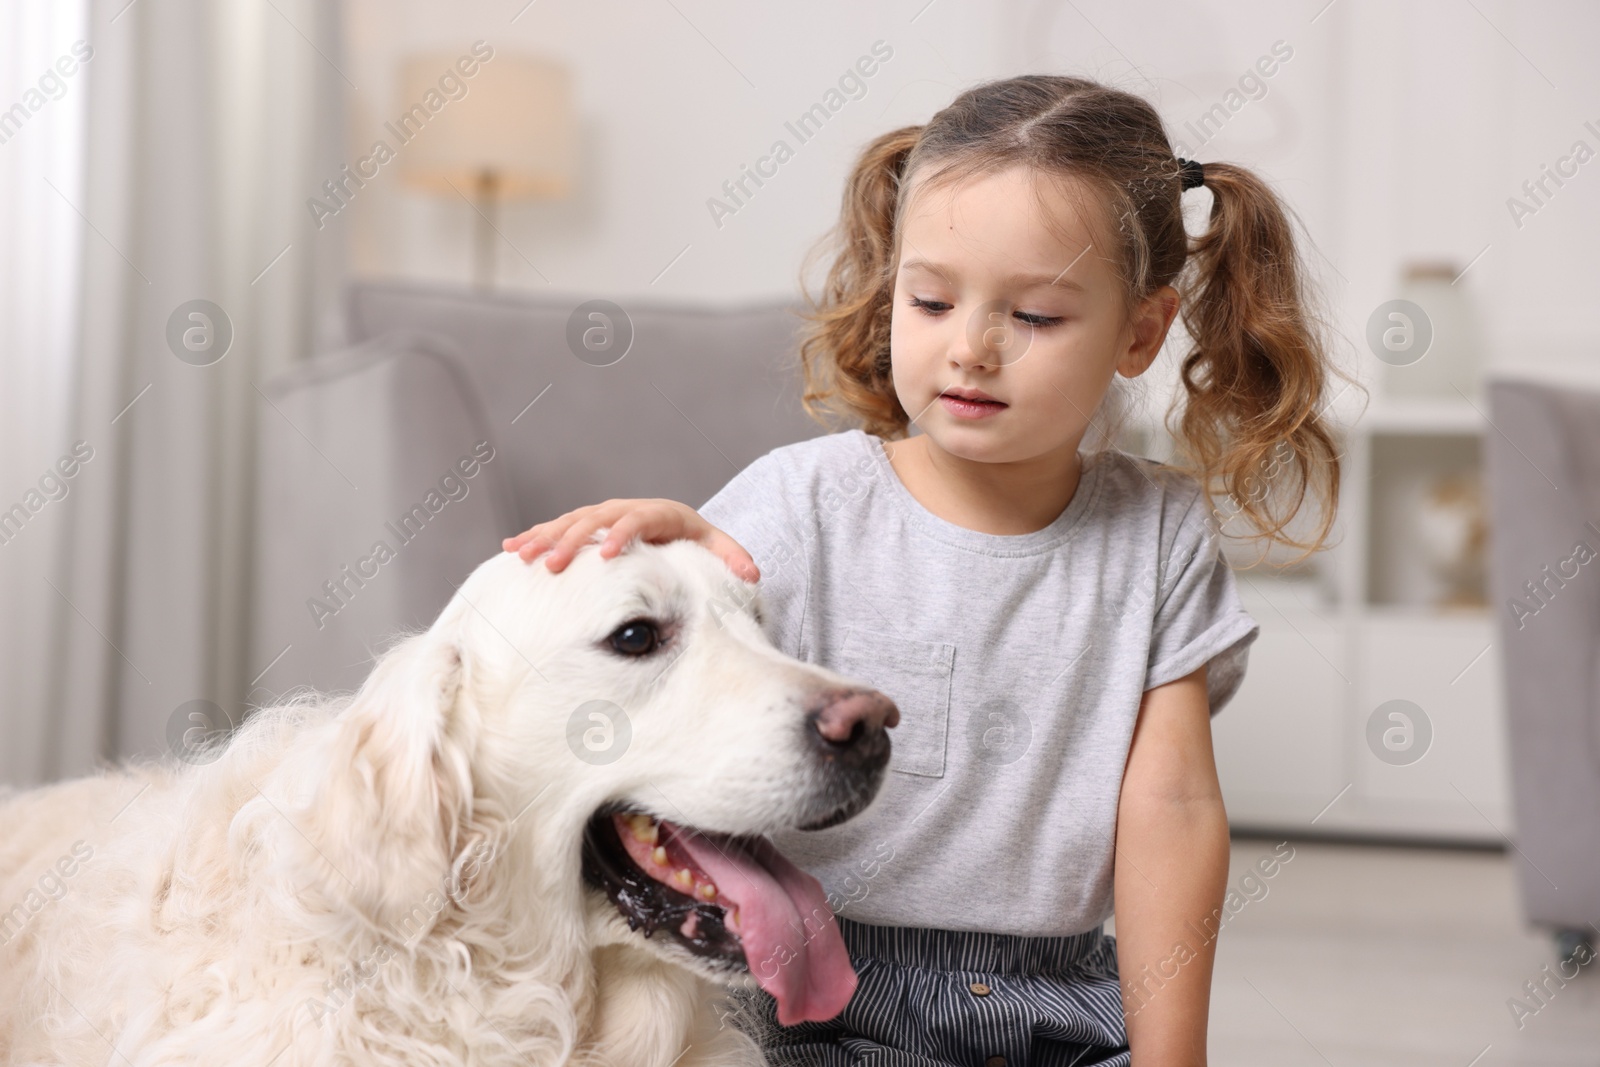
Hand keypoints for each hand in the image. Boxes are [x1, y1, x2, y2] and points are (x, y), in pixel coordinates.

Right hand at [502, 498, 759, 581]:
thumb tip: (753, 574)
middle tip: (551, 566)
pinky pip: (557, 528)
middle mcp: (626, 510)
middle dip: (571, 541)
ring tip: (521, 557)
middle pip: (594, 520)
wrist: (675, 524)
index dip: (621, 535)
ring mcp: (603, 517)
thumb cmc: (695, 541)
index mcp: (658, 514)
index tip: (606, 555)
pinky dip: (534, 536)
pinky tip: (510, 549)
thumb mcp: (716, 546)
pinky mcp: (587, 526)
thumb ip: (732, 557)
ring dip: (544, 537)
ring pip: (570, 522)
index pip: (637, 521)